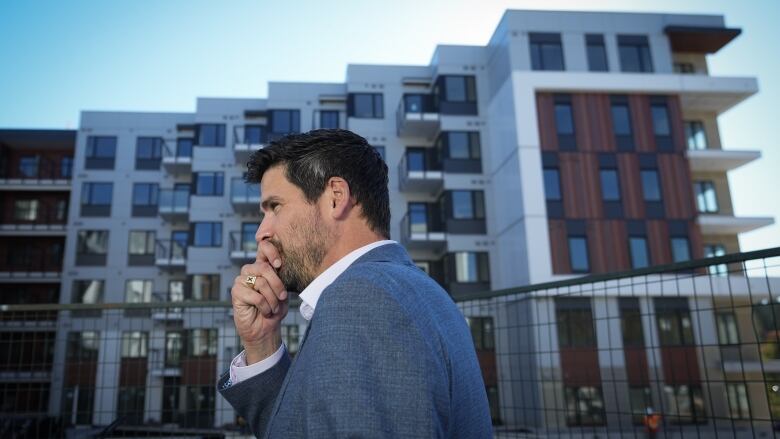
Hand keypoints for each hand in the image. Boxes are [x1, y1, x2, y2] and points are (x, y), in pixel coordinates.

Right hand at [231, 241, 287, 363]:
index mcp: (263, 266)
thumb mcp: (282, 292)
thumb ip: (280, 278)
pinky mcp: (236, 292)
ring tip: (273, 308)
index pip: (264, 248)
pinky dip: (265, 306)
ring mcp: (241, 280)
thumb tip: (280, 267)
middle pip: (264, 267)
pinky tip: (265, 311)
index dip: (272, 252)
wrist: (266, 329)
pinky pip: (255, 296)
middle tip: (282, 297)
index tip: (279, 264)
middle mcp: (251, 270)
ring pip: (261, 282)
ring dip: (272, 299)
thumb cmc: (275, 309)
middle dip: (277, 284)